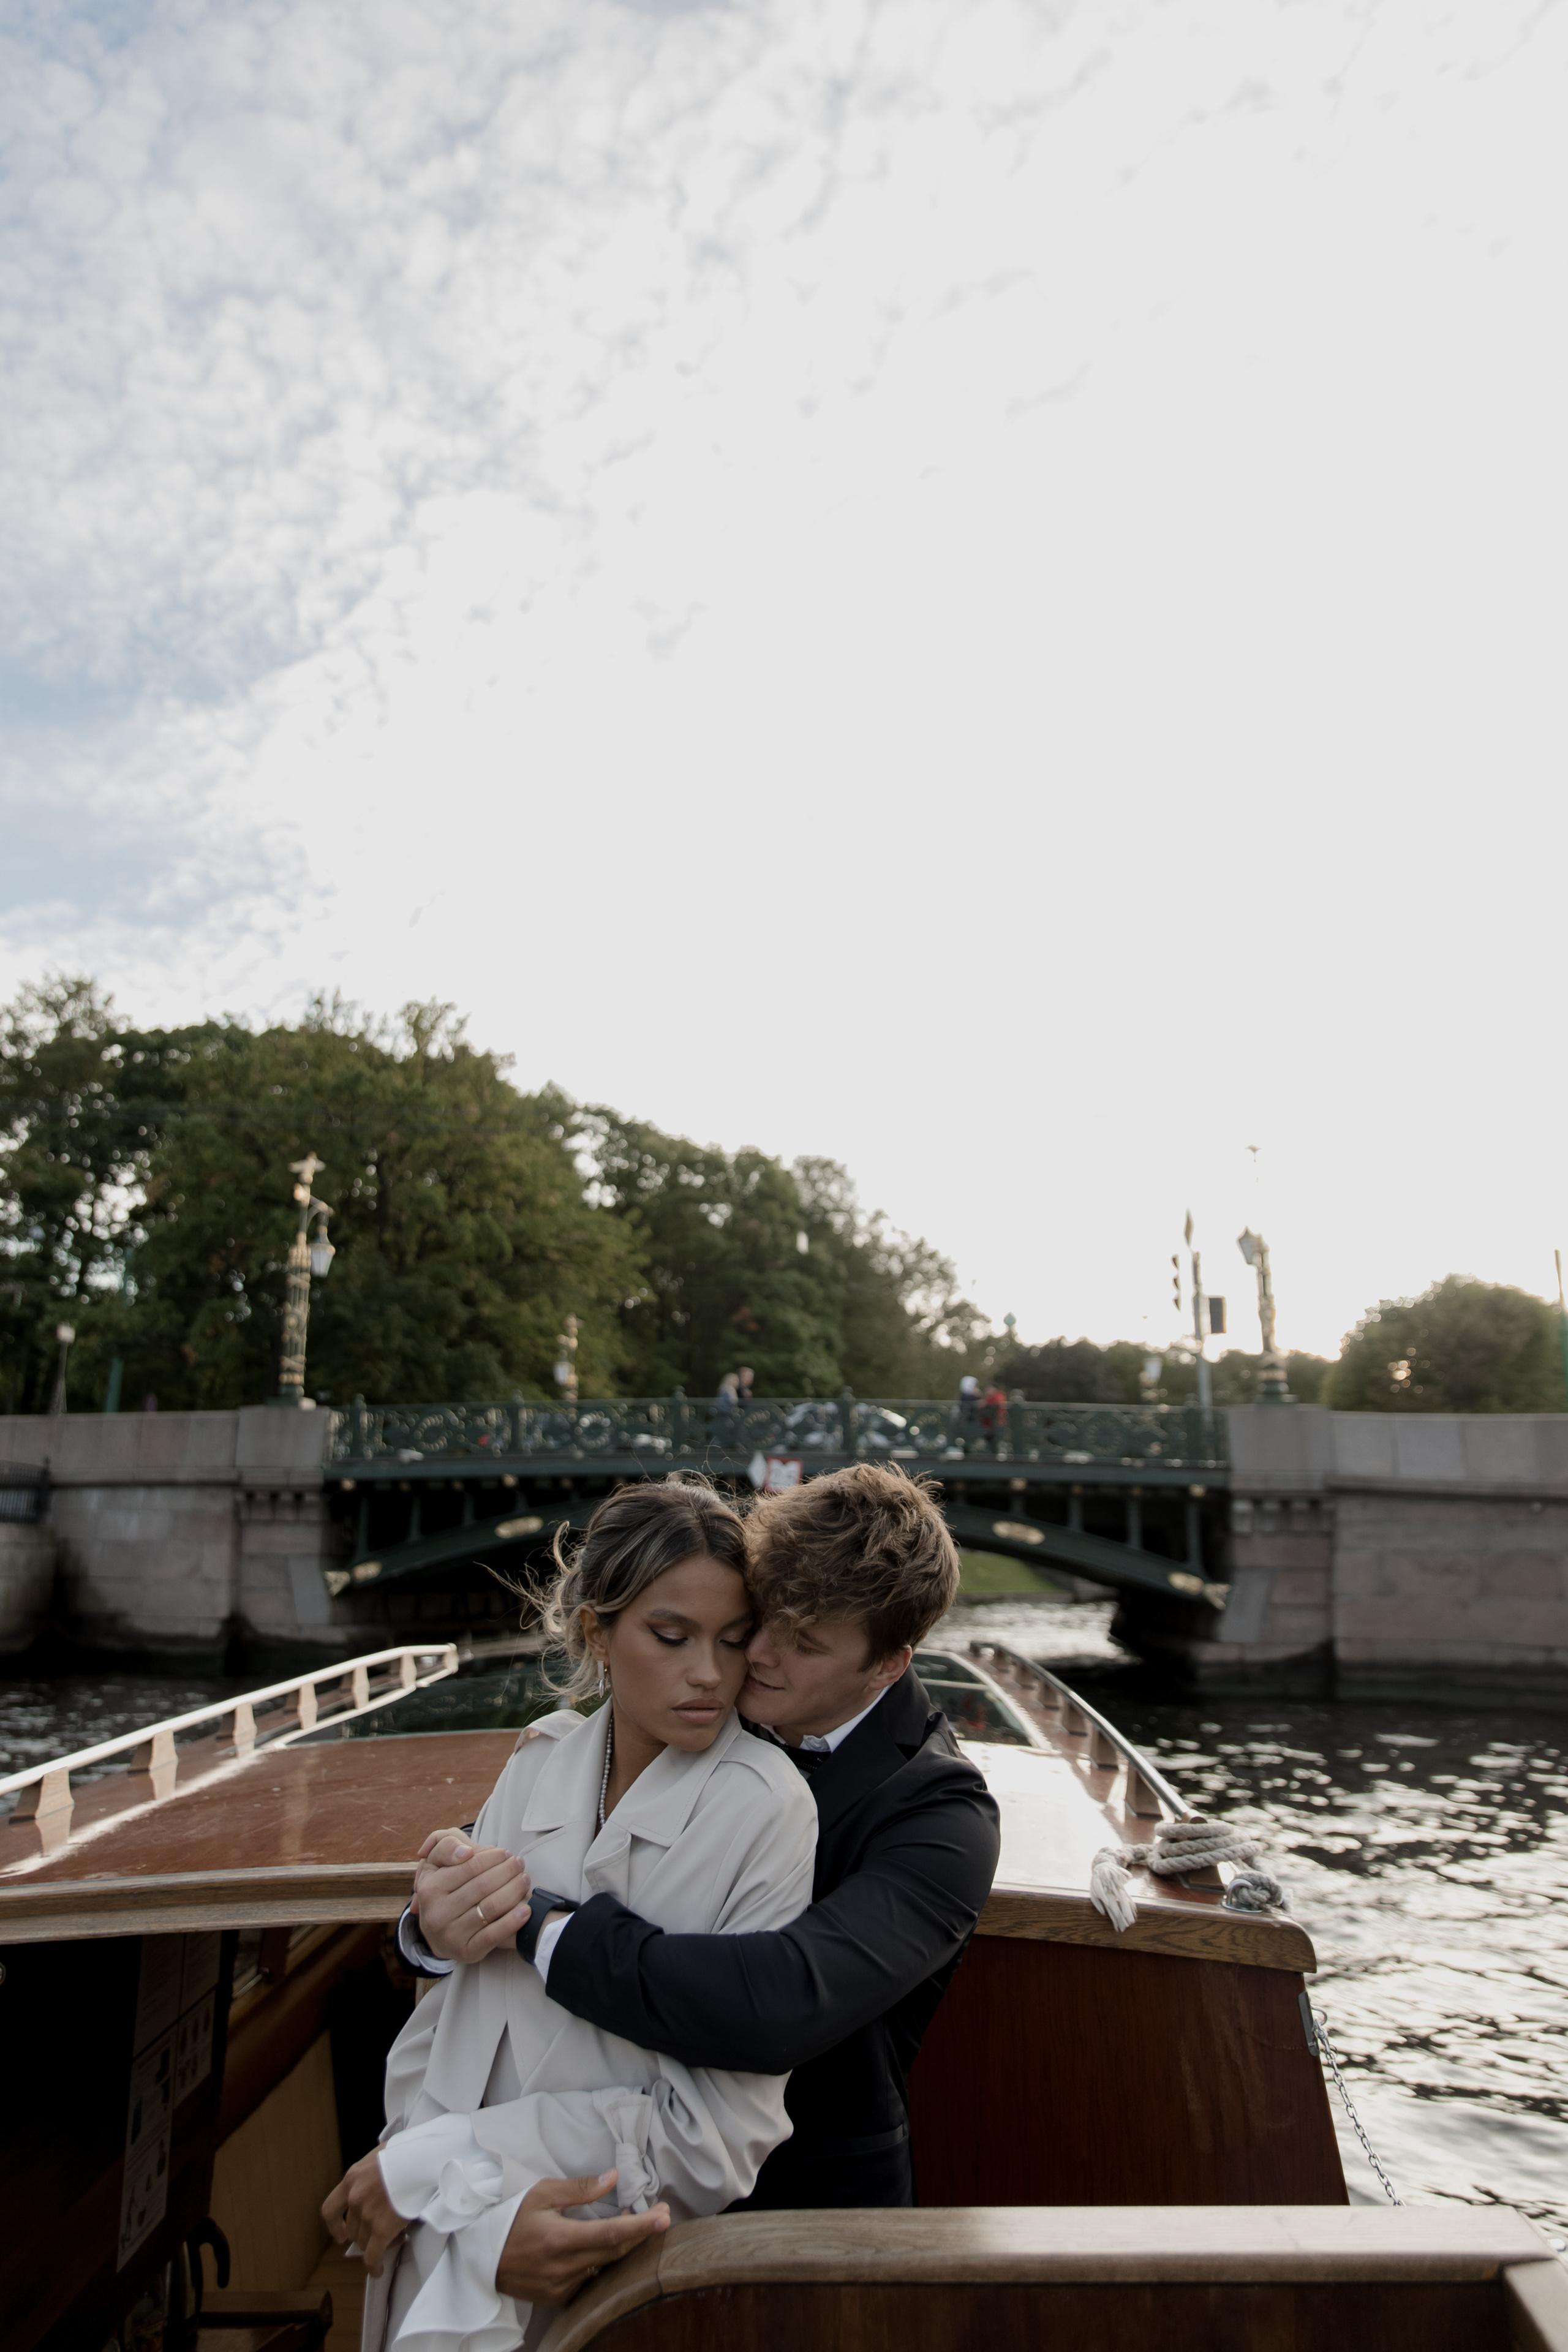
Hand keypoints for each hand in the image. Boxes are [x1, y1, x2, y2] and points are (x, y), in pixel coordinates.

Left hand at [322, 2151, 405, 2276]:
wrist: (424, 2158)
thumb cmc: (408, 2152)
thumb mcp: (380, 2155)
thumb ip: (371, 2172)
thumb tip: (376, 2181)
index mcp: (352, 2178)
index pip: (330, 2209)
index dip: (334, 2226)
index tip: (341, 2235)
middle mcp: (355, 2198)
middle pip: (352, 2229)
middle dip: (366, 2233)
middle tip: (385, 2230)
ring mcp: (367, 2214)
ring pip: (364, 2242)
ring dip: (376, 2243)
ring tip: (395, 2236)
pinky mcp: (383, 2228)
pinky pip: (373, 2256)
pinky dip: (374, 2266)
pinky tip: (379, 2270)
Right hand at [412, 1827, 532, 1963]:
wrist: (438, 1934)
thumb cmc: (444, 1891)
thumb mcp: (435, 1866)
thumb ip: (446, 1847)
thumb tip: (465, 1852)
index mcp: (430, 1888)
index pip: (470, 1866)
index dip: (492, 1857)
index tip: (506, 1853)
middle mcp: (437, 1913)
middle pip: (483, 1886)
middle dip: (507, 1871)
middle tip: (519, 1864)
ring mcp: (451, 1935)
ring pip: (491, 1908)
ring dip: (514, 1891)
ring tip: (524, 1880)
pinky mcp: (467, 1952)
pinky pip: (493, 1936)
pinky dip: (512, 1922)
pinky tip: (525, 1910)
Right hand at [495, 2170, 670, 2305]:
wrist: (481, 2256)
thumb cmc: (511, 2218)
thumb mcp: (542, 2194)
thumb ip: (580, 2189)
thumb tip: (612, 2178)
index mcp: (560, 2239)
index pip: (609, 2234)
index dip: (640, 2227)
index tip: (664, 2218)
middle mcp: (563, 2268)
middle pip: (614, 2253)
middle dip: (641, 2234)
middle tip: (661, 2216)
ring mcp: (561, 2287)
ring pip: (605, 2268)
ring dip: (625, 2248)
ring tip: (638, 2226)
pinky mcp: (557, 2298)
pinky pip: (590, 2282)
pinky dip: (604, 2264)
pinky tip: (608, 2248)